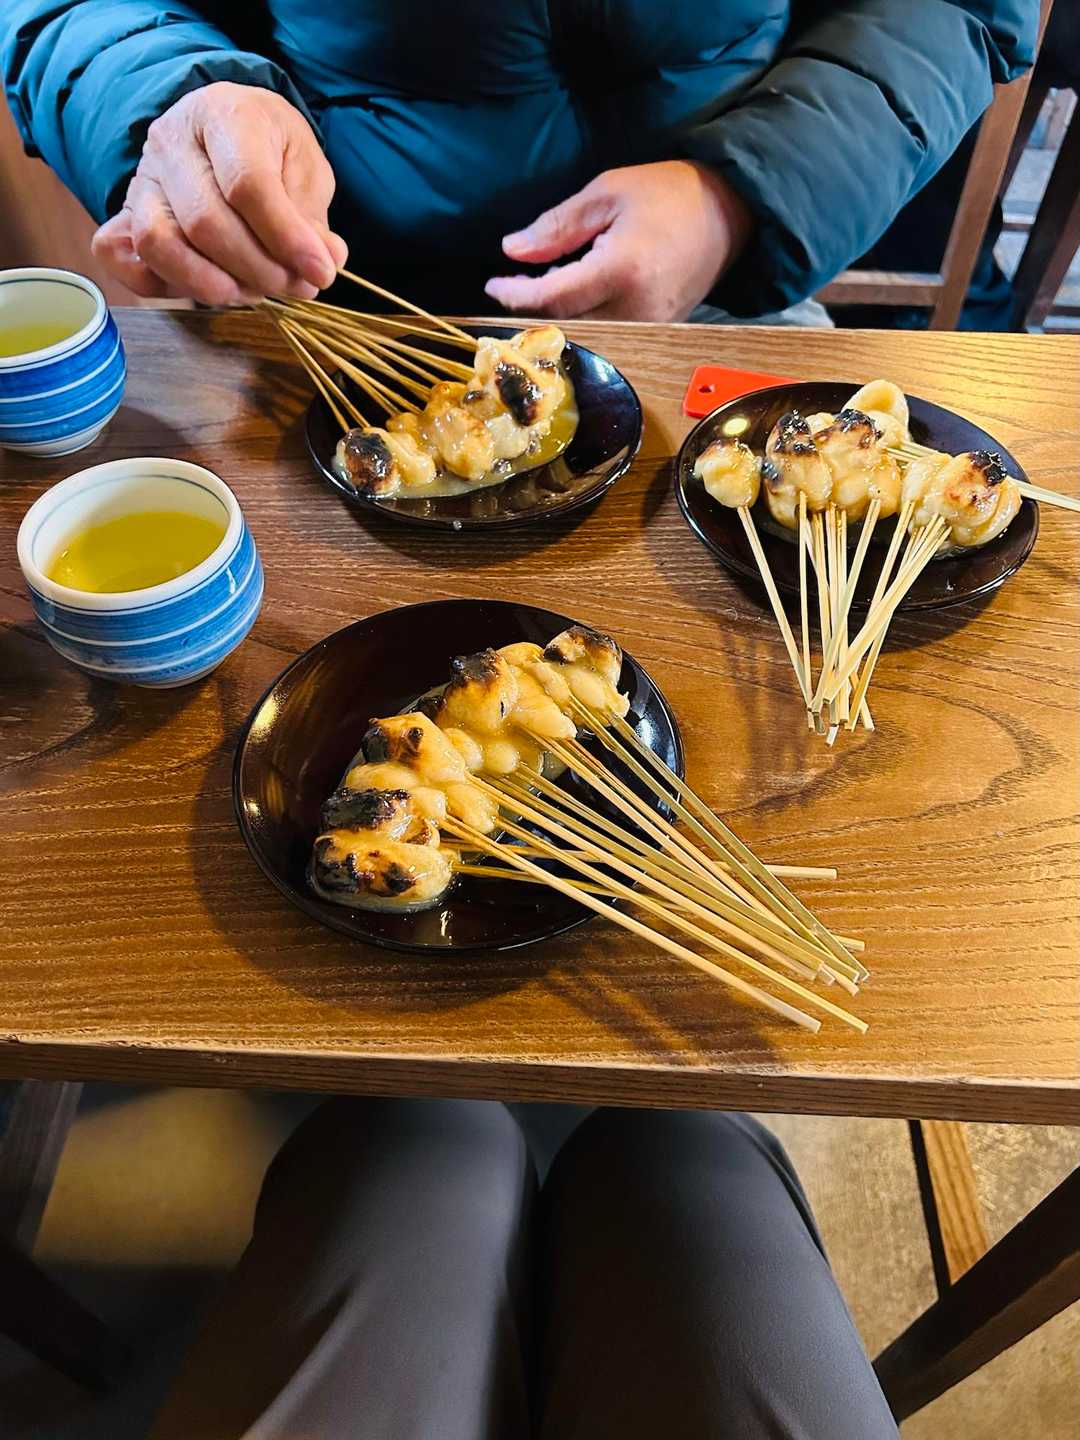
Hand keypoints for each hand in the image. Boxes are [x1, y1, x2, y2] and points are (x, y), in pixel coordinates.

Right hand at [92, 82, 347, 305]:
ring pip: (162, 243)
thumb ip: (312, 216)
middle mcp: (171, 140)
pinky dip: (167, 285)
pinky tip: (212, 287)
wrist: (227, 131)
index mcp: (223, 114)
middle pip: (206, 222)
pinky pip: (127, 258)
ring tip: (256, 292)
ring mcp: (141, 178)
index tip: (320, 273)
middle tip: (295, 287)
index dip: (286, 238)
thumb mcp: (305, 168)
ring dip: (215, 285)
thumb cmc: (270, 149)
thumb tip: (324, 262)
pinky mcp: (125, 213)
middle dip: (259, 270)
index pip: (247, 184)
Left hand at [485, 161, 751, 320]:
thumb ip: (557, 225)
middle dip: (532, 311)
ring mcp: (649, 326)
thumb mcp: (608, 193)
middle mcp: (636, 308)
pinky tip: (568, 303)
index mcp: (621, 269)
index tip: (493, 284)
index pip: (554, 297)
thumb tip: (512, 250)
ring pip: (585, 335)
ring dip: (555, 319)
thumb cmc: (667, 194)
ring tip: (532, 296)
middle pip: (566, 323)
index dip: (517, 295)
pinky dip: (582, 320)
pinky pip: (608, 333)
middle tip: (509, 290)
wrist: (729, 213)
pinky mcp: (657, 332)